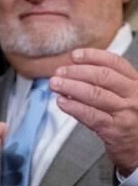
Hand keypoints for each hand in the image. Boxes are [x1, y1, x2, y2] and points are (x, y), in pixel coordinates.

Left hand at [52, 48, 137, 176]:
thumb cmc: (128, 120)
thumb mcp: (126, 96)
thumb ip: (108, 83)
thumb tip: (75, 70)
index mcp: (136, 83)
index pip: (115, 63)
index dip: (93, 56)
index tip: (74, 55)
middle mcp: (134, 95)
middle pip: (103, 76)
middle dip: (77, 72)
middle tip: (58, 72)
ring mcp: (125, 112)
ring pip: (94, 94)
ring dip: (70, 87)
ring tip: (55, 84)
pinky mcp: (114, 129)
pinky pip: (90, 115)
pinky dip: (73, 107)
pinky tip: (61, 102)